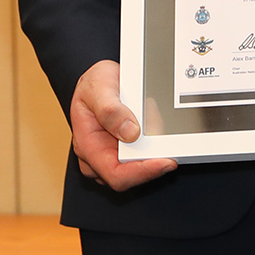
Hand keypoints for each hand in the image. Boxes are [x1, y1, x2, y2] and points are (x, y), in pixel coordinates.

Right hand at [70, 60, 176, 191]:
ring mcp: (114, 156)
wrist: (99, 79)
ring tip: (154, 116)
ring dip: (156, 147)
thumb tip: (130, 133)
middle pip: (134, 174)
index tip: (166, 162)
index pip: (116, 175)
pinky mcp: (128, 151)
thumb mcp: (98, 88)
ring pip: (144, 165)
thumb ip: (110, 110)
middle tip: (162, 126)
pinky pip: (148, 154)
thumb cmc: (93, 85)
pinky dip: (157, 142)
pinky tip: (157, 124)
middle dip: (154, 155)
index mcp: (88, 147)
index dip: (142, 173)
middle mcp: (100, 157)